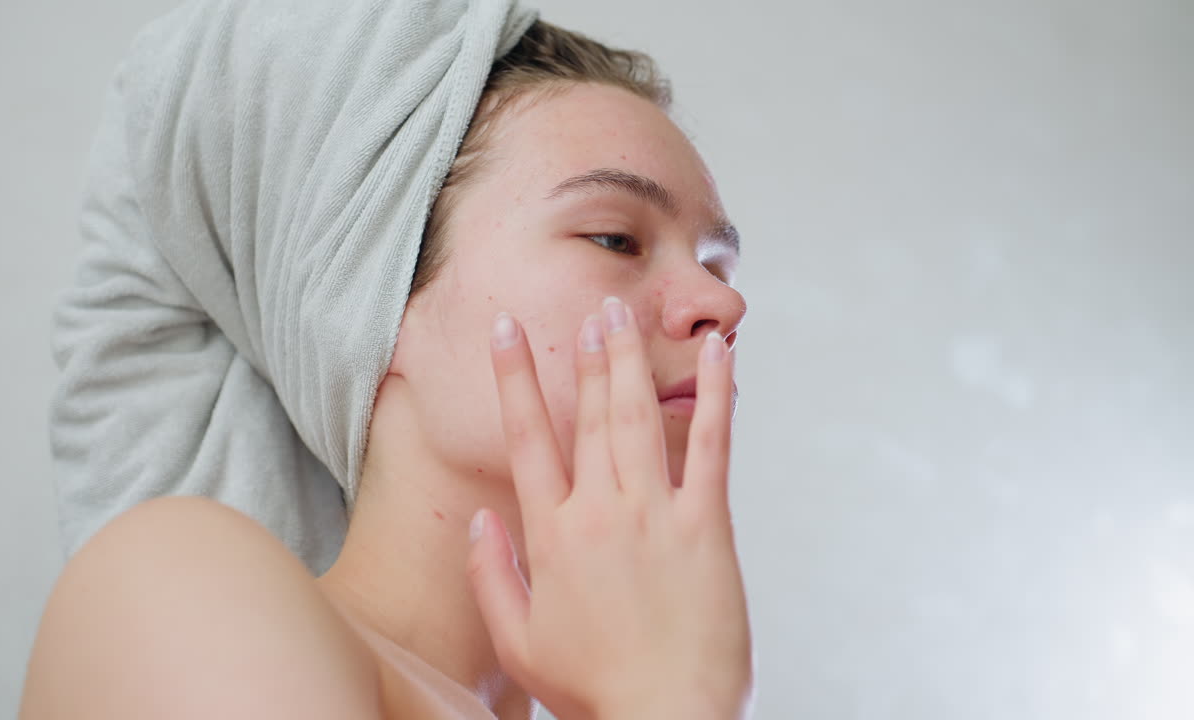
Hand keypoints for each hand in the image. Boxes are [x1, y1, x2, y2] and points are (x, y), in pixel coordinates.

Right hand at [466, 296, 752, 719]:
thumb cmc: (594, 688)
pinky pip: (711, 446)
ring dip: (631, 360)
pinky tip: (720, 357)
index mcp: (552, 535)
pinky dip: (717, 396)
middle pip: (588, 414)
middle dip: (586, 355)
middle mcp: (601, 510)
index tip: (507, 333)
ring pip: (638, 417)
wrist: (667, 717)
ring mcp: (658, 513)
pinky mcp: (708, 525)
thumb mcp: (518, 643)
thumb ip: (490, 576)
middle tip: (590, 309)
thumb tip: (477, 520)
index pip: (526, 439)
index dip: (515, 380)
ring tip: (624, 313)